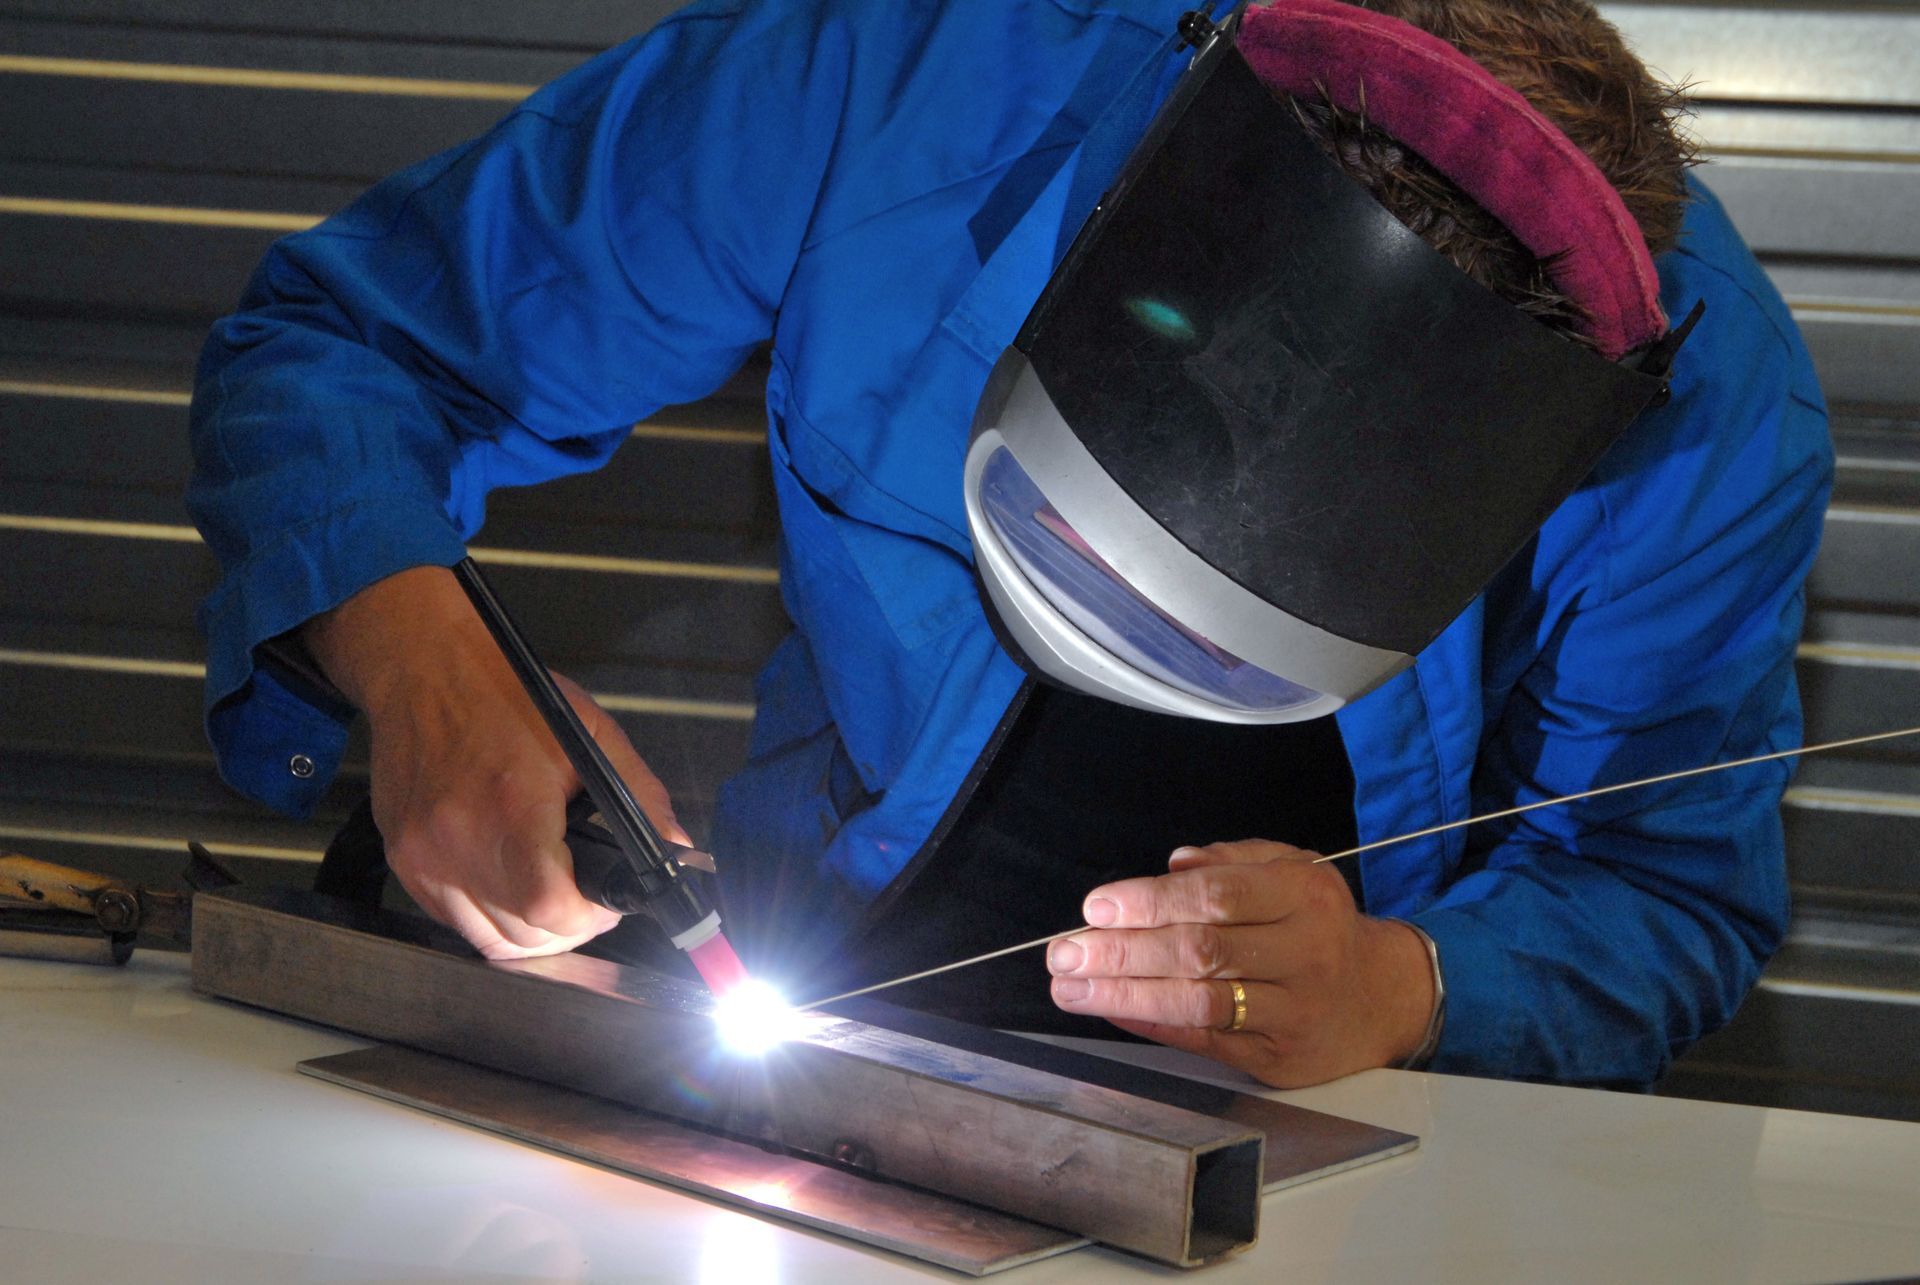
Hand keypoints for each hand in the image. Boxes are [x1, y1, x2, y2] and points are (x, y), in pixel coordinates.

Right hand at [305, 566, 691, 958]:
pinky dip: (488, 914)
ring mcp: (424, 857)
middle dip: (567, 929)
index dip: (589, 918)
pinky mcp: (403, 861)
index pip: (551, 909)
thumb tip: (675, 847)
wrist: (424, 668)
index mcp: (512, 808)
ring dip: (527, 931)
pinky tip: (508, 880)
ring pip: (487, 940)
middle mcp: (459, 842)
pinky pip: (452, 920)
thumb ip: (640, 795)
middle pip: (523, 938)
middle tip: (585, 898)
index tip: (603, 903)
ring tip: (550, 893)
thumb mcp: (589, 733)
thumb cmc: (506, 694)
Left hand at [1045, 840, 1435, 1086]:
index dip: (1151, 901)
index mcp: (1304, 895)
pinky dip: (1153, 1025)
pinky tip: (1112, 1011)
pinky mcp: (1279, 1056)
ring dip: (1125, 995)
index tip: (1097, 906)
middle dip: (1122, 952)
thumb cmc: (1320, 926)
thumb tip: (1171, 864)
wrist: (1382, 998)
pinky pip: (1206, 1040)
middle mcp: (1304, 952)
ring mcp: (1294, 1010)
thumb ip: (1235, 860)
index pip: (1216, 896)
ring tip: (1071, 987)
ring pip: (1198, 1001)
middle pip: (1200, 951)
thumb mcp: (1293, 870)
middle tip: (1065, 952)